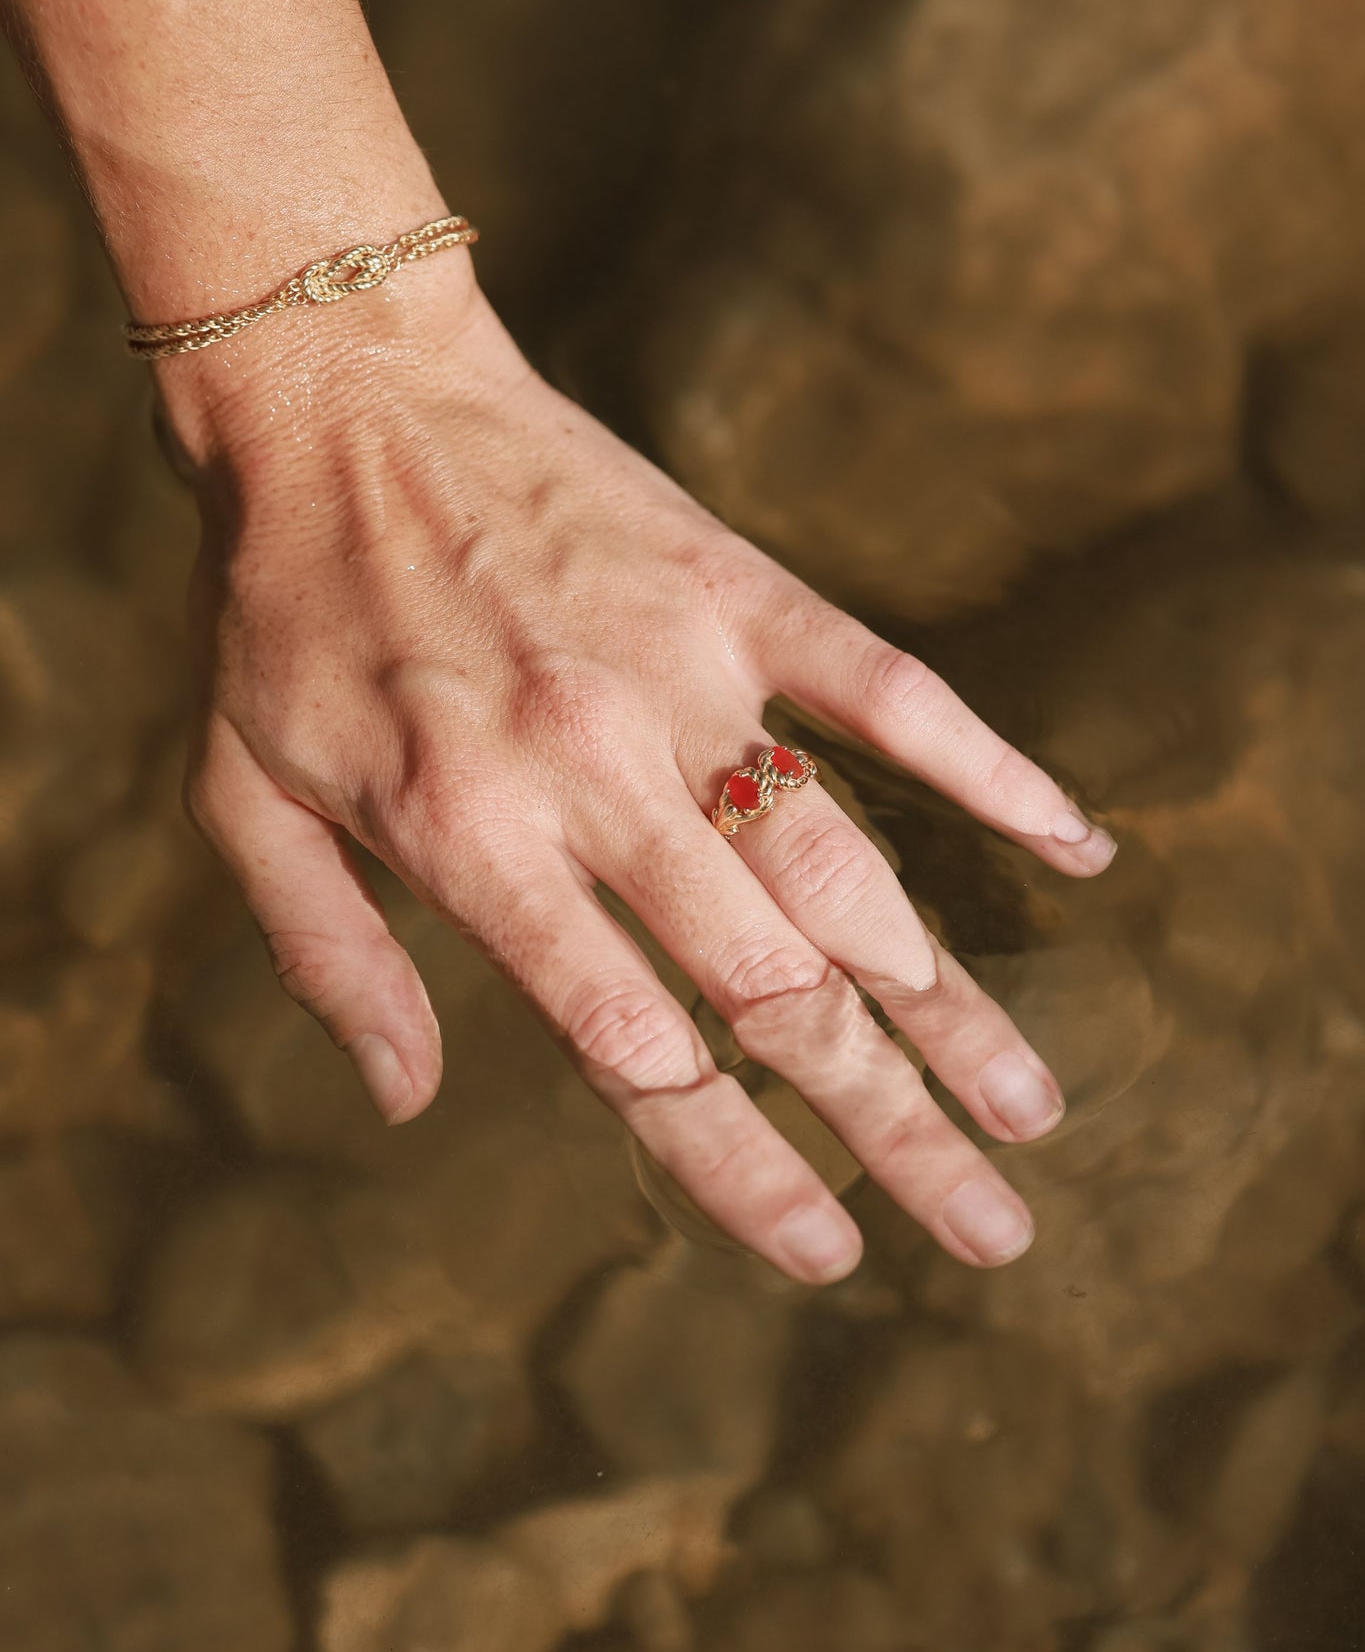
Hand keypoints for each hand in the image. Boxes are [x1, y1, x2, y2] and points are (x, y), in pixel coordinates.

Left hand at [163, 257, 1115, 1286]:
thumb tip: (411, 1102)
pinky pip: (890, 692)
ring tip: (1031, 1105)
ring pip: (849, 869)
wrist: (342, 395)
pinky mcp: (742, 593)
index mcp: (474, 840)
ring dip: (949, 1000)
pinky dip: (989, 770)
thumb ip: (328, 959)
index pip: (640, 1048)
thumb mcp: (242, 796)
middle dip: (892, 1128)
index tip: (830, 1256)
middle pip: (777, 988)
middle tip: (989, 1227)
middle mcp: (600, 774)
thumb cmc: (281, 609)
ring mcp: (688, 677)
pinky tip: (1074, 845)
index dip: (746, 1170)